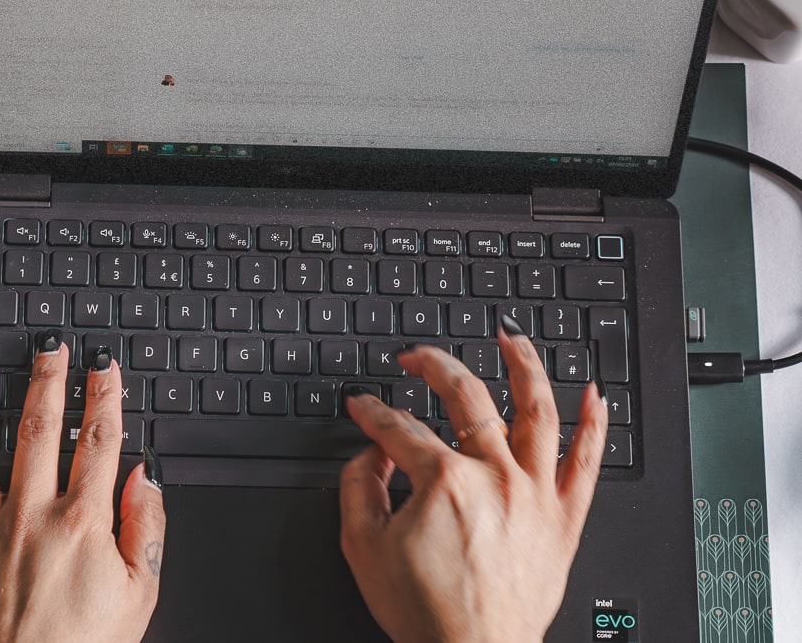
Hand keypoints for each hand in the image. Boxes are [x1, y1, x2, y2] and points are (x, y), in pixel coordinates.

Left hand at [0, 340, 165, 642]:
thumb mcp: (141, 597)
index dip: (105, 396)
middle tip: (49, 346)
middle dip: (47, 379)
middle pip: (39, 430)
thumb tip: (147, 477)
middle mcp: (28, 517)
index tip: (104, 365)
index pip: (98, 441)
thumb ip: (148, 529)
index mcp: (81, 524)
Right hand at [339, 318, 607, 642]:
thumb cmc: (427, 613)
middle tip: (415, 357)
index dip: (372, 412)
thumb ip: (357, 486)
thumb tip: (369, 454)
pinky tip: (594, 393)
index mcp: (444, 480)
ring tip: (511, 338)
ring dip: (523, 365)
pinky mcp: (564, 520)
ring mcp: (535, 494)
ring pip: (536, 410)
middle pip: (465, 397)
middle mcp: (495, 477)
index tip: (362, 407)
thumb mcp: (363, 546)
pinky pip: (587, 462)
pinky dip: (594, 424)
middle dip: (432, 365)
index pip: (399, 426)